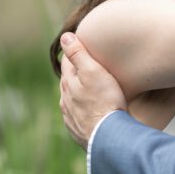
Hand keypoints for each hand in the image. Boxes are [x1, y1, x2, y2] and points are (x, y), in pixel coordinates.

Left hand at [59, 32, 127, 149]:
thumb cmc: (105, 101)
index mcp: (68, 84)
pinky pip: (78, 117)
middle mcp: (65, 101)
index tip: (83, 46)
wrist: (110, 137)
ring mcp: (70, 118)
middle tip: (89, 67)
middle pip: (68, 82)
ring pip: (71, 101)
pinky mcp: (78, 132)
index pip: (68, 62)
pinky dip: (83, 111)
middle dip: (76, 74)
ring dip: (78, 94)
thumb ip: (78, 53)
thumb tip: (64, 36)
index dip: (75, 53)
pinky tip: (91, 112)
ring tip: (91, 90)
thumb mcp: (93, 71)